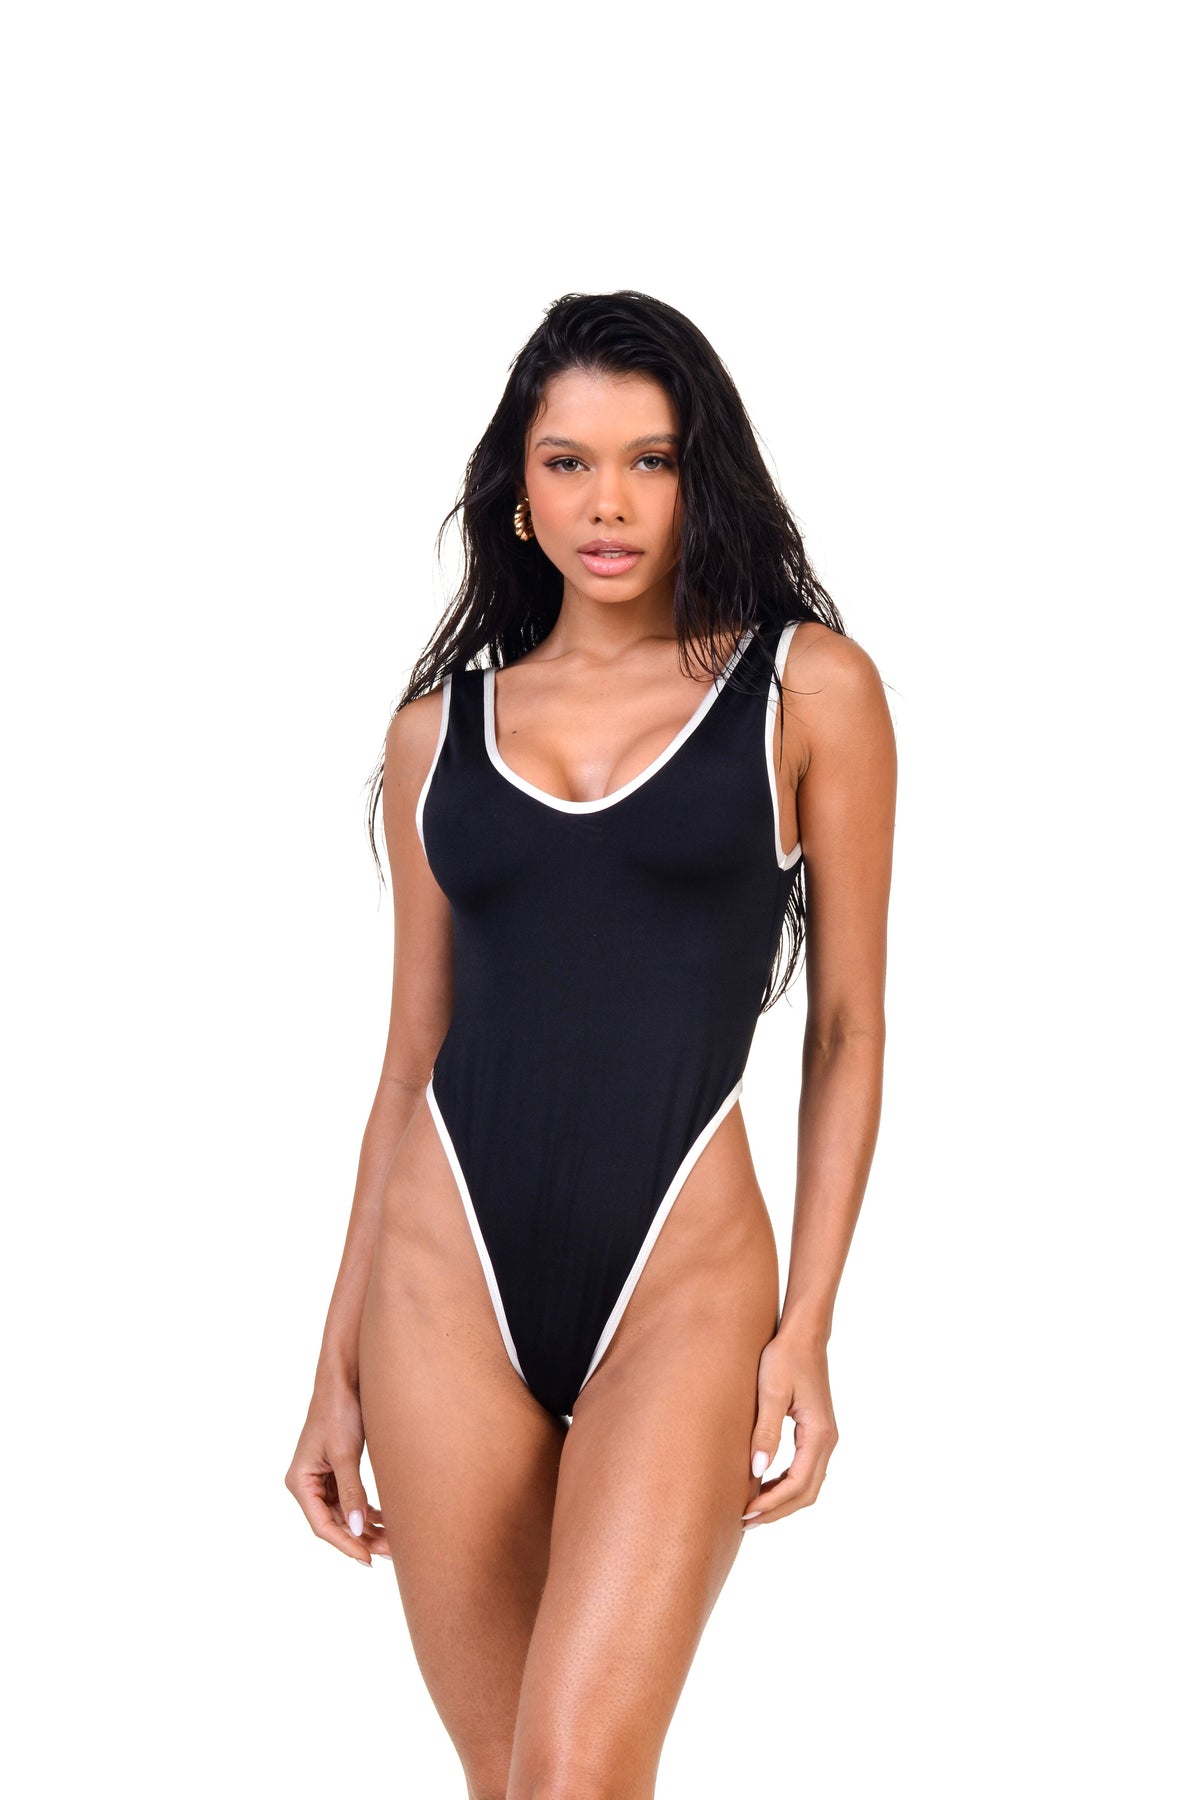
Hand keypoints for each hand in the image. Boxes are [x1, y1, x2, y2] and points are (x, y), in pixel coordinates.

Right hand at [285, 1382, 389, 1565]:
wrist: (345, 1378)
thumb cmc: (339, 1410)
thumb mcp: (345, 1453)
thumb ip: (351, 1491)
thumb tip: (357, 1528)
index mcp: (300, 1481)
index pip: (322, 1525)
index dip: (345, 1544)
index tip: (368, 1559)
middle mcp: (308, 1483)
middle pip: (335, 1522)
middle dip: (361, 1538)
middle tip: (390, 1553)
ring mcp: (322, 1478)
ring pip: (345, 1514)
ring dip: (367, 1527)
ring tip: (394, 1541)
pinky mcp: (337, 1471)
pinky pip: (351, 1500)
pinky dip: (368, 1511)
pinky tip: (387, 1520)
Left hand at [741, 1331, 838, 1528]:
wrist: (803, 1334)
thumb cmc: (784, 1357)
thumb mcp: (771, 1392)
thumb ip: (766, 1432)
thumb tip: (757, 1471)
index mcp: (819, 1434)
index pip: (798, 1484)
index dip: (772, 1503)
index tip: (746, 1512)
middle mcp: (827, 1440)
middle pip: (807, 1492)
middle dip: (778, 1510)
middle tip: (746, 1521)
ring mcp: (825, 1437)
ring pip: (808, 1483)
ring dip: (783, 1500)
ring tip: (752, 1510)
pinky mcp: (817, 1431)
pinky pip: (805, 1469)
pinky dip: (787, 1484)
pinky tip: (764, 1484)